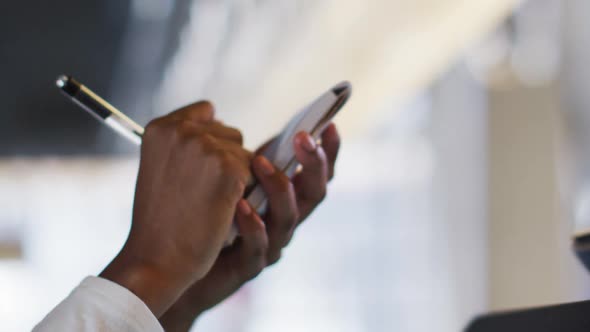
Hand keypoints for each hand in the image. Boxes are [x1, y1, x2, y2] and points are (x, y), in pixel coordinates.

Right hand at [100, 101, 252, 316]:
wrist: (158, 258)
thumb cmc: (161, 219)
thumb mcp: (161, 166)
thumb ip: (184, 139)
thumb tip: (218, 117)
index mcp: (161, 127)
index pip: (206, 112)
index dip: (210, 141)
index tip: (198, 170)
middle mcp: (182, 130)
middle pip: (231, 134)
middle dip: (227, 162)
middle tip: (199, 193)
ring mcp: (206, 148)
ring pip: (246, 155)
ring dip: (237, 179)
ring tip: (208, 202)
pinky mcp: (229, 168)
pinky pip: (255, 174)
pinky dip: (245, 194)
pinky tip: (221, 209)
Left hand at [159, 124, 340, 330]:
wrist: (173, 264)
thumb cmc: (200, 216)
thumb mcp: (216, 180)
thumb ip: (228, 156)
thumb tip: (220, 117)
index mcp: (281, 196)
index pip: (314, 172)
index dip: (328, 151)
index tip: (330, 125)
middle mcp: (282, 219)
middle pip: (314, 193)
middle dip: (313, 164)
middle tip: (302, 138)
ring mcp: (269, 244)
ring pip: (289, 218)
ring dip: (279, 188)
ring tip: (260, 163)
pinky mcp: (246, 266)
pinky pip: (258, 248)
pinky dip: (252, 225)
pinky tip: (238, 205)